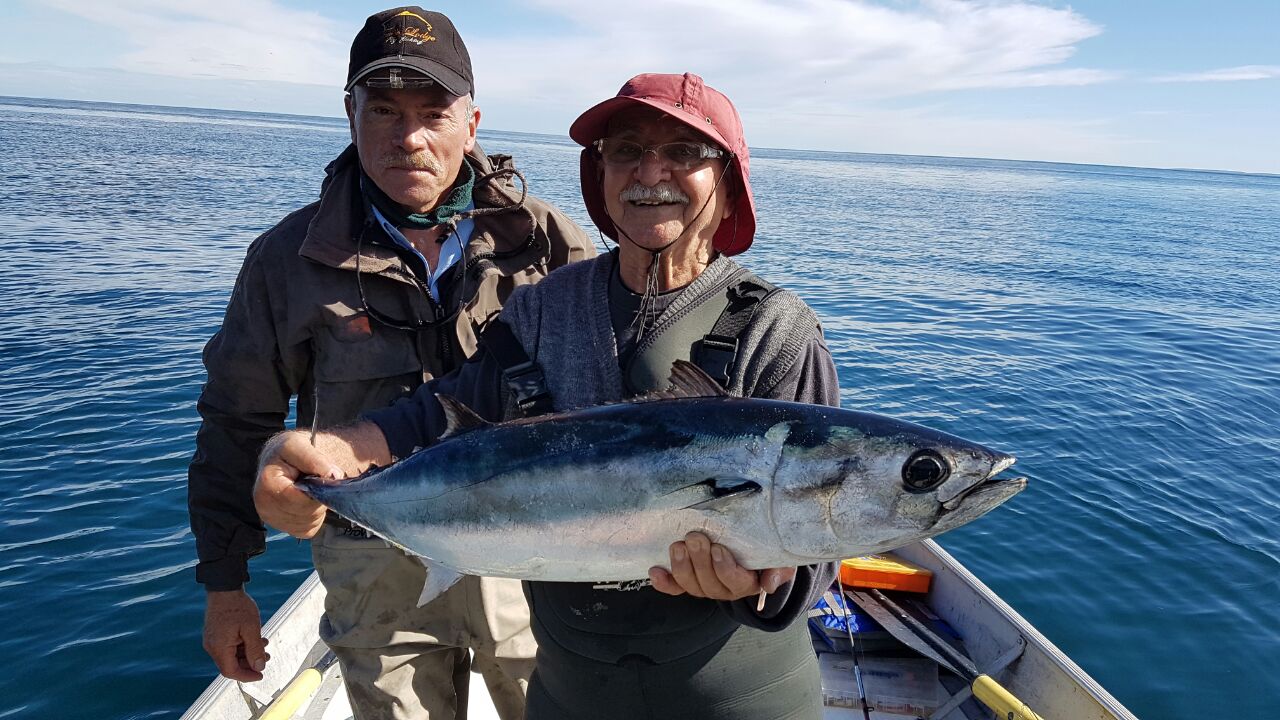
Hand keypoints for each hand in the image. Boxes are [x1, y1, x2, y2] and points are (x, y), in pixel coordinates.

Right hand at [203, 589, 269, 681]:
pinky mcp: (215, 634)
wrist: (225, 589)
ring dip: (248, 653)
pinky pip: (228, 647)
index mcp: (219, 648)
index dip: (246, 676)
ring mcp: (212, 640)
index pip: (230, 671)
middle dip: (250, 663)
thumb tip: (259, 667)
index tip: (260, 675)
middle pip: (231, 664)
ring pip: (231, 655)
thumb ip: (255, 650)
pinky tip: (254, 639)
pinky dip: (241, 646)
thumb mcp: (251, 629)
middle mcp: (212, 647)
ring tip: (264, 645)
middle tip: (266, 657)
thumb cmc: (237, 606)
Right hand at [253, 431, 343, 538]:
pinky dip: (313, 517)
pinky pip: (307, 530)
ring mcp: (271, 518)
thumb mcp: (300, 445)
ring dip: (316, 509)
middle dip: (317, 500)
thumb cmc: (291, 451)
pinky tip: (307, 501)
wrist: (283, 459)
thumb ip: (315, 459)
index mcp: (267, 483)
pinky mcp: (281, 527)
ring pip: (308, 524)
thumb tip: (332, 476)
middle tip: (315, 483)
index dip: (317, 492)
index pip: (300, 500)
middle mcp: (263, 505)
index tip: (322, 479)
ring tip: (309, 490)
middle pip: (305, 514)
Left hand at [649, 531, 796, 601]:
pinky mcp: (689, 581)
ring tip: (678, 546)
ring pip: (691, 585)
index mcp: (748, 583)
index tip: (719, 548)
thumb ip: (779, 569)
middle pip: (709, 584)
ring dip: (682, 566)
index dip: (725, 568)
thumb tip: (769, 585)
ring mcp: (705, 586)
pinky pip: (675, 588)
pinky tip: (655, 571)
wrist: (754, 547)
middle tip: (695, 537)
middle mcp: (725, 589)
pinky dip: (664, 582)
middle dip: (700, 561)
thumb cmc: (766, 551)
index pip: (736, 582)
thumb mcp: (780, 557)